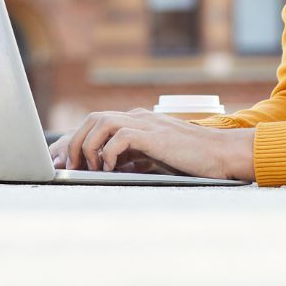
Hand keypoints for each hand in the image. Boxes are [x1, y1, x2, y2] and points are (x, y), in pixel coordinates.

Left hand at [50, 110, 255, 181]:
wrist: (222, 154)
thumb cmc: (192, 159)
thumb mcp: (155, 158)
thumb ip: (134, 157)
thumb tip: (109, 167)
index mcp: (137, 121)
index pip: (96, 123)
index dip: (76, 141)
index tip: (63, 162)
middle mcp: (138, 117)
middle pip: (92, 119)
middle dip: (74, 143)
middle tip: (69, 167)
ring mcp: (147, 123)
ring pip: (102, 123)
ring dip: (88, 146)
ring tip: (87, 168)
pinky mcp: (155, 135)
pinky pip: (121, 136)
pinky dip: (109, 152)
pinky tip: (109, 168)